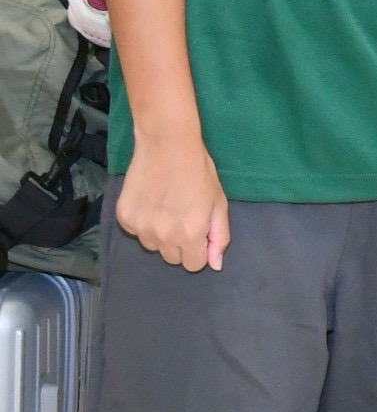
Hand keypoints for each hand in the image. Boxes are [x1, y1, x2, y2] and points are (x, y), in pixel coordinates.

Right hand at [118, 131, 229, 271]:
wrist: (167, 146)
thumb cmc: (199, 172)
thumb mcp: (219, 203)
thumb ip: (219, 236)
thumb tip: (215, 265)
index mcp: (190, 234)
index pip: (193, 265)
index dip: (199, 249)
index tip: (199, 232)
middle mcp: (163, 236)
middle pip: (172, 258)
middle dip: (180, 244)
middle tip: (183, 217)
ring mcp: (140, 228)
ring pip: (153, 246)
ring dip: (160, 234)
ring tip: (166, 207)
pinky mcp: (123, 218)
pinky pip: (135, 232)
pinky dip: (143, 222)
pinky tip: (150, 201)